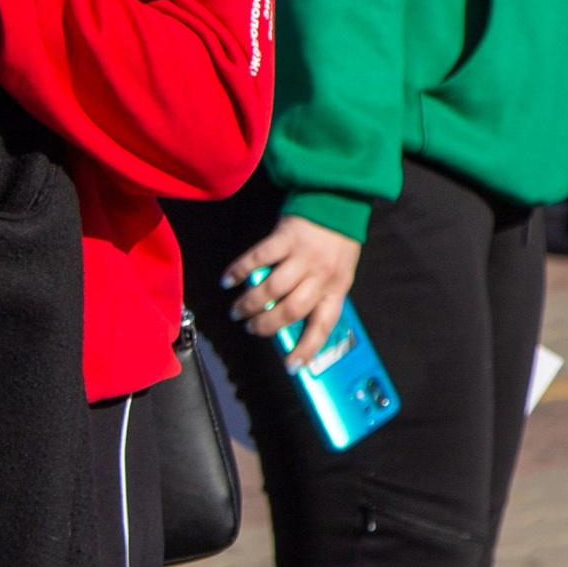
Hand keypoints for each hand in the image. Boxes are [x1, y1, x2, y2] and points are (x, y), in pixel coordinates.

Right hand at [225, 215, 361, 370]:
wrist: (338, 199)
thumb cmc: (337, 243)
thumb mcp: (340, 272)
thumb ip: (320, 294)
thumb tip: (291, 322)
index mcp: (337, 287)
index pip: (323, 325)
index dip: (307, 348)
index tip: (291, 367)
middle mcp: (320, 275)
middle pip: (290, 310)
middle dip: (266, 325)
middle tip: (250, 328)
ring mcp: (302, 256)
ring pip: (272, 289)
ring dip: (250, 304)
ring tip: (237, 311)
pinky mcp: (284, 237)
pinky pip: (258, 258)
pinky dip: (239, 271)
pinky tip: (227, 280)